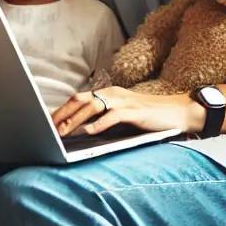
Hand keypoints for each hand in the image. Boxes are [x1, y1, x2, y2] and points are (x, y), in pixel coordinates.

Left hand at [51, 85, 198, 137]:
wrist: (178, 113)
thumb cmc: (149, 118)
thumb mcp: (123, 116)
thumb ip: (104, 119)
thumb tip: (82, 130)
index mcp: (109, 94)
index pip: (79, 99)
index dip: (61, 110)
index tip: (47, 123)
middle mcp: (113, 94)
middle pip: (80, 100)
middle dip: (62, 114)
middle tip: (48, 128)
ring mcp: (124, 101)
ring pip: (93, 106)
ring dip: (76, 120)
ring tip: (63, 132)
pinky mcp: (134, 111)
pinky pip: (113, 115)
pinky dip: (100, 124)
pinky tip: (89, 132)